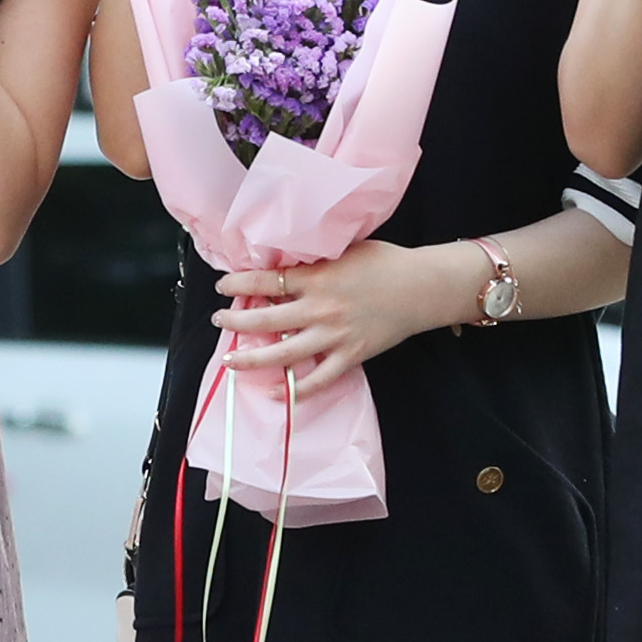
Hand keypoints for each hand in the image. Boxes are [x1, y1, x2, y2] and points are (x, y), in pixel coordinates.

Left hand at [213, 240, 462, 398]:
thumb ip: (314, 259)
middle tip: (219, 321)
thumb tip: (282, 262)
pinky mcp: (350, 356)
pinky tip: (273, 392)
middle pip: (267, 319)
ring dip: (253, 359)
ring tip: (231, 361)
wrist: (422, 287)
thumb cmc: (385, 262)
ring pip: (284, 354)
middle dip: (236, 321)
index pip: (267, 281)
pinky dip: (294, 390)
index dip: (240, 284)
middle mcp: (321, 308)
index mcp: (318, 277)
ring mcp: (335, 336)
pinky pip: (317, 380)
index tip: (223, 287)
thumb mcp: (344, 249)